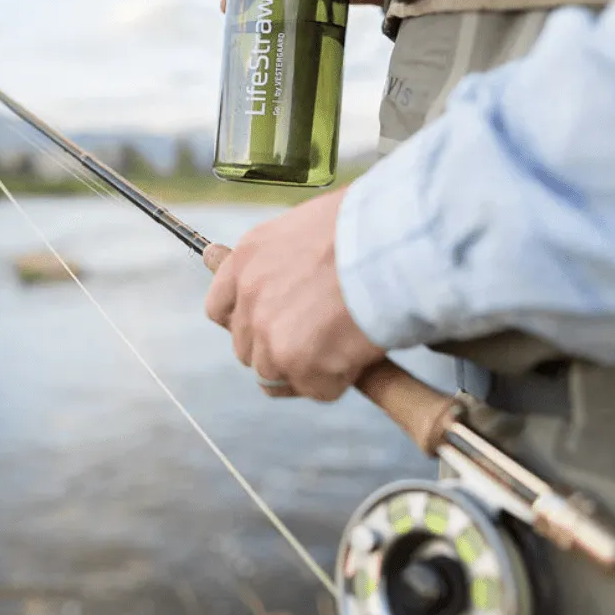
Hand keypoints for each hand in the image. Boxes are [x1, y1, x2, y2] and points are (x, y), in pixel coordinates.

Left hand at [203, 187, 385, 401]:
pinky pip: (317, 389)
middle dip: (278, 348)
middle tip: (318, 338)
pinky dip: (338, 380)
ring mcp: (272, 336)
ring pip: (276, 373)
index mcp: (247, 261)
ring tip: (342, 348)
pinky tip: (359, 355)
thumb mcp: (310, 224)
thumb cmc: (367, 225)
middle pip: (247, 348)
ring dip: (305, 369)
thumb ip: (288, 259)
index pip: (220, 309)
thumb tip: (297, 276)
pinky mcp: (302, 365)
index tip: (268, 325)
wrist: (393, 243)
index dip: (246, 322)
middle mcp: (251, 300)